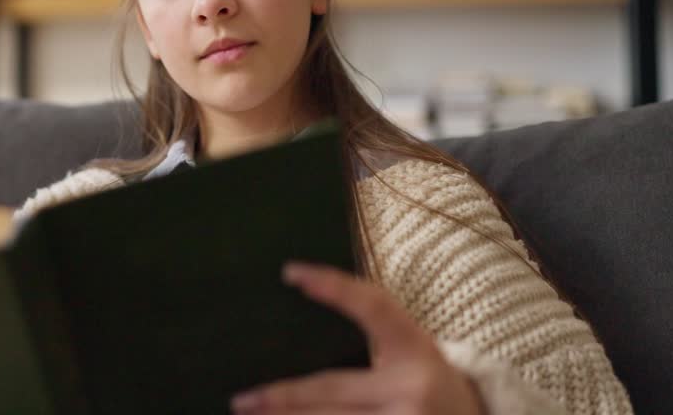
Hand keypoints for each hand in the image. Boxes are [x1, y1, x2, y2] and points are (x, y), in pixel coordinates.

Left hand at [230, 262, 484, 414]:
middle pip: (331, 389)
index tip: (290, 272)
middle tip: (242, 400)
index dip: (334, 287)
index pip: (374, 306)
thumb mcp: (412, 358)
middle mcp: (413, 389)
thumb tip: (299, 336)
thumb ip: (372, 345)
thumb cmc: (430, 389)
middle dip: (282, 397)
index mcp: (416, 351)